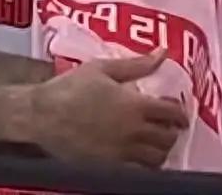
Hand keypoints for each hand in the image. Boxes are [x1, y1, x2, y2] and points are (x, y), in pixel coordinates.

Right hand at [24, 51, 188, 168]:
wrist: (41, 115)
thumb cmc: (69, 88)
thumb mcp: (101, 69)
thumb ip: (136, 64)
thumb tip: (162, 53)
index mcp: (134, 105)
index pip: (171, 112)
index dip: (179, 112)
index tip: (178, 112)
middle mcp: (133, 131)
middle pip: (168, 137)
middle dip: (172, 131)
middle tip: (168, 126)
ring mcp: (123, 152)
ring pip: (157, 157)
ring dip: (162, 149)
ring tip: (156, 141)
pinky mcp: (111, 165)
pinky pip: (140, 170)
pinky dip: (146, 164)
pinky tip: (140, 155)